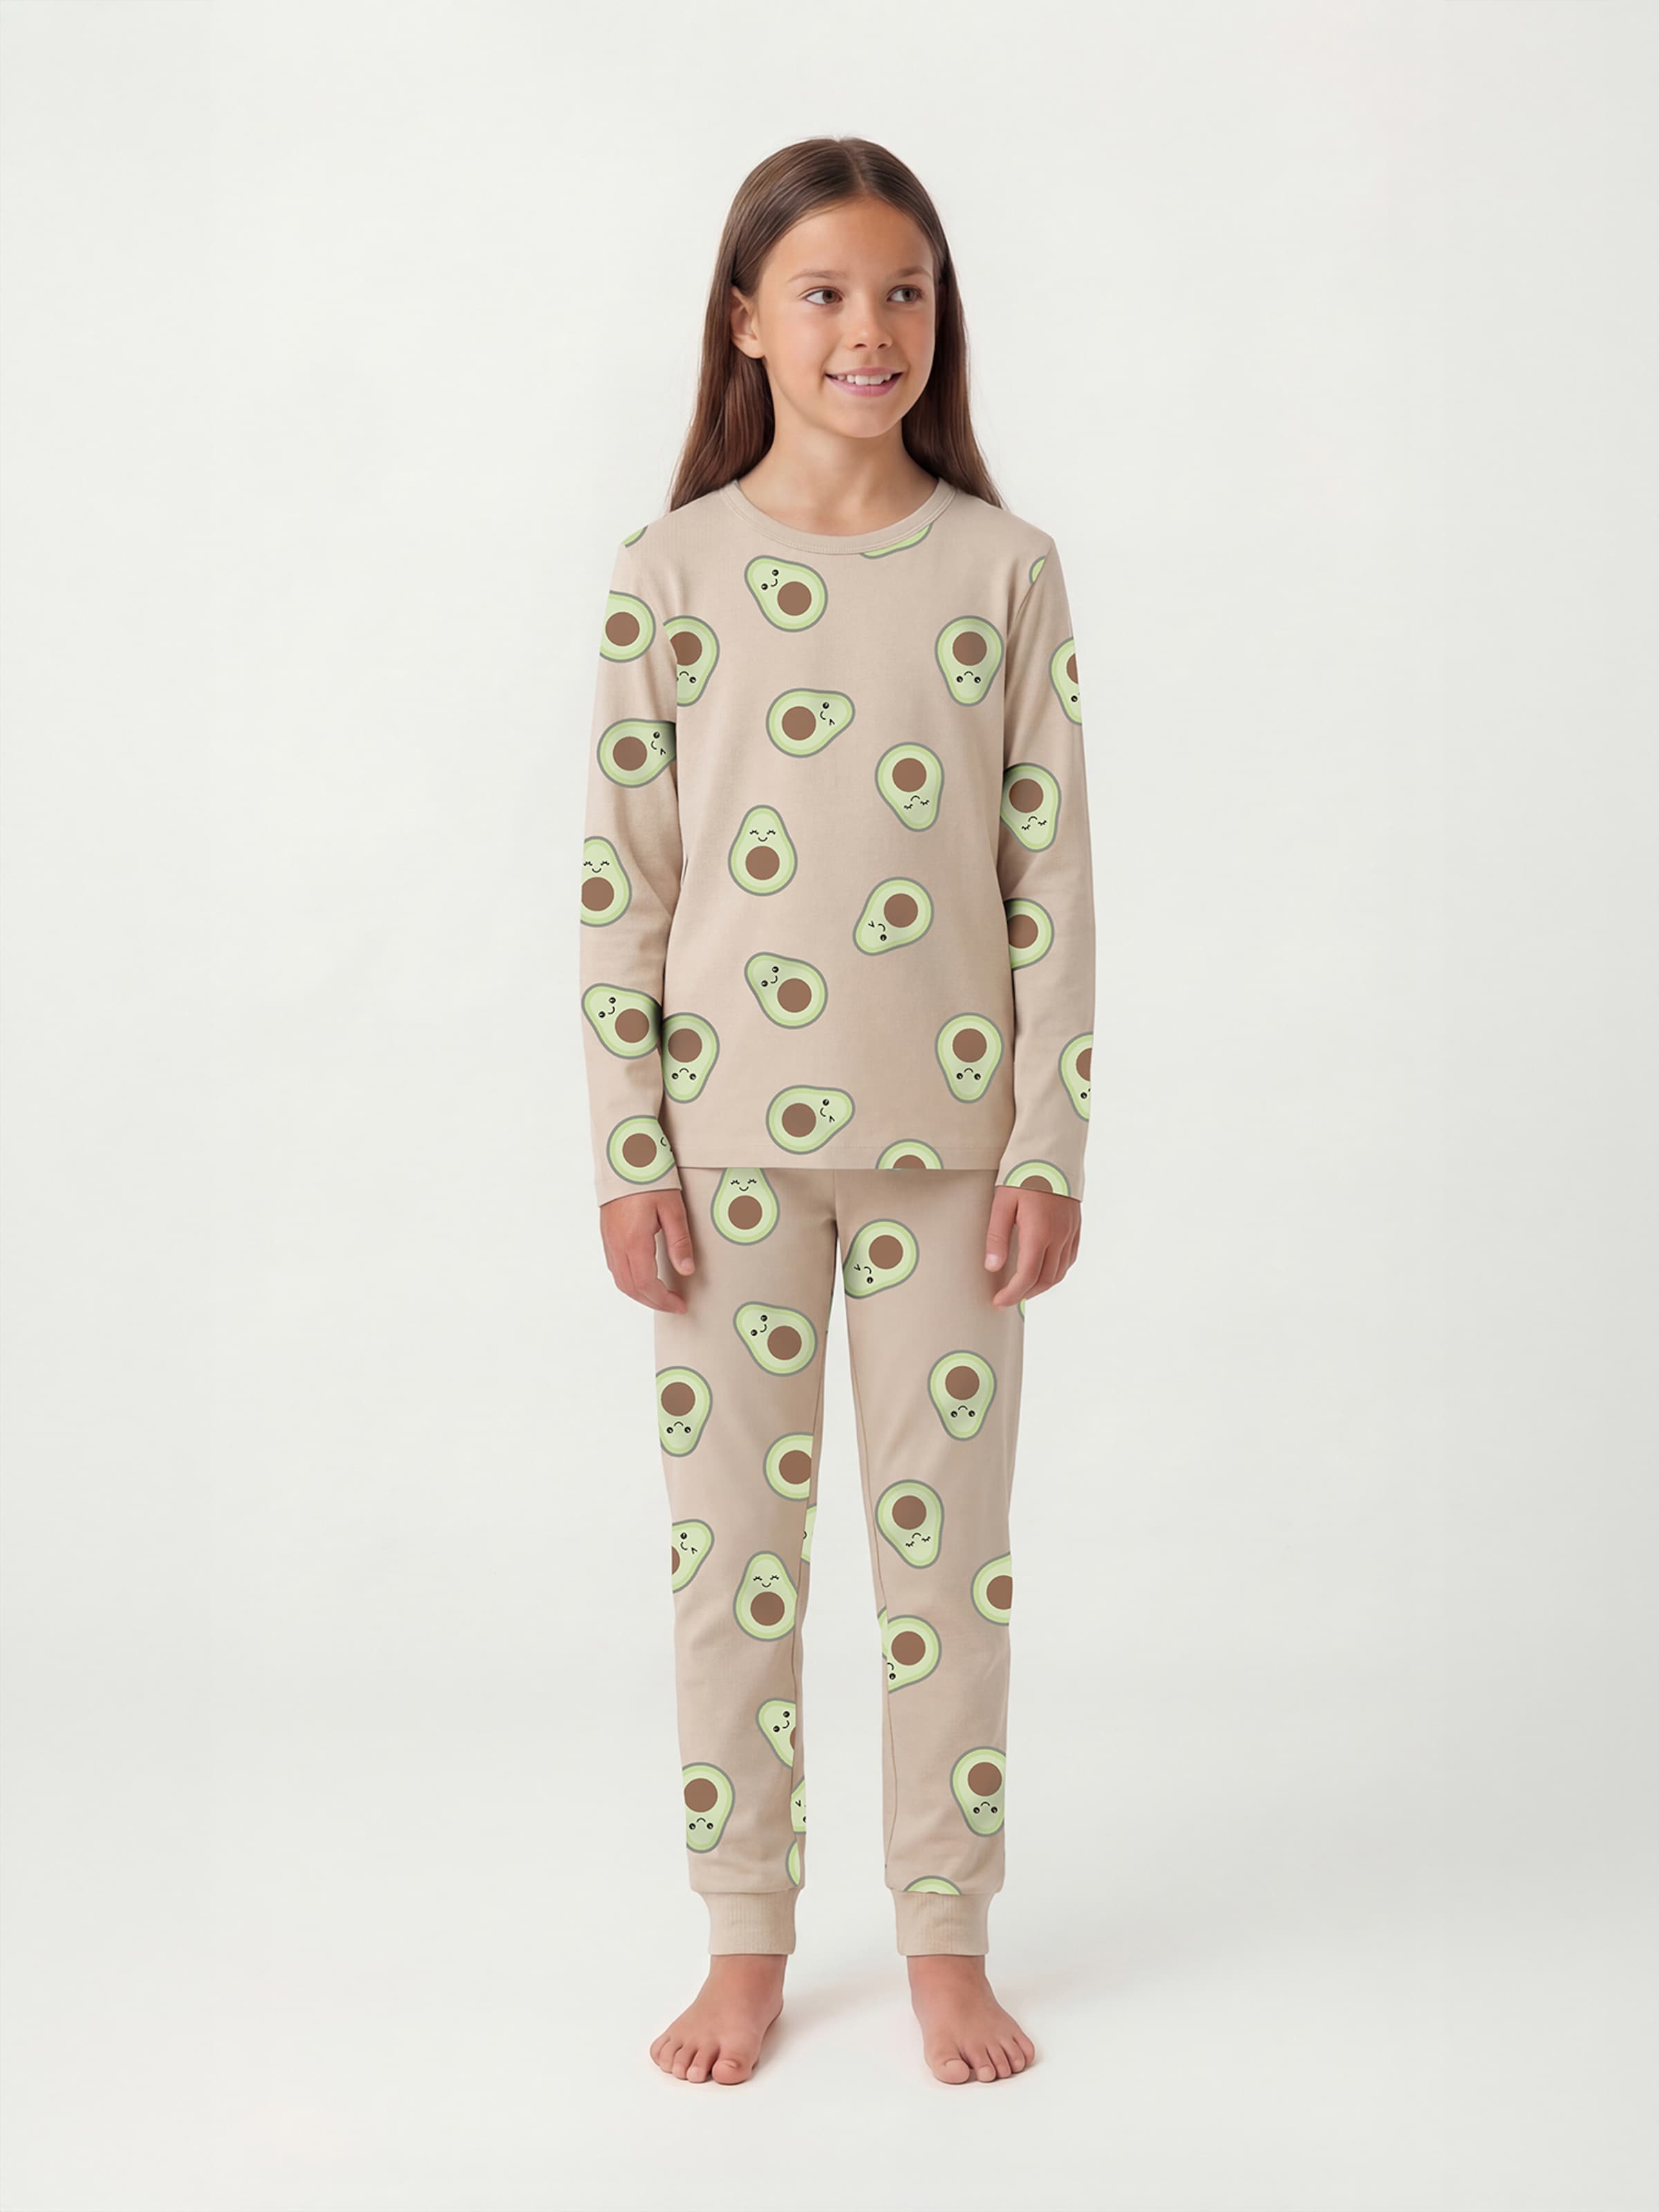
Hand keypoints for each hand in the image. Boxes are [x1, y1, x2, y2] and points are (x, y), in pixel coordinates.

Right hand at [598, 1187, 695, 1312]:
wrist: (624, 1160)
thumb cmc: (648, 1179)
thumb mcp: (672, 1209)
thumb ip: (679, 1242)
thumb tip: (686, 1270)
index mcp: (634, 1242)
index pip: (647, 1285)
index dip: (663, 1300)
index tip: (679, 1305)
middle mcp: (617, 1246)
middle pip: (632, 1288)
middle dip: (654, 1302)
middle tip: (674, 1305)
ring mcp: (609, 1242)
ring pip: (621, 1281)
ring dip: (640, 1294)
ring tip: (660, 1296)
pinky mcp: (607, 1236)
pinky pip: (615, 1269)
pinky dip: (630, 1282)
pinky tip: (643, 1279)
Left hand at [984, 1185, 1080, 1306]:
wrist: (1052, 1153)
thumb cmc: (1023, 1175)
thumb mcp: (1003, 1203)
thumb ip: (997, 1237)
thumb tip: (992, 1268)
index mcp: (1039, 1233)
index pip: (1027, 1276)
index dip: (1012, 1294)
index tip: (999, 1302)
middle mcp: (1059, 1237)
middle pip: (1045, 1279)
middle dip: (1026, 1293)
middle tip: (1008, 1297)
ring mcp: (1071, 1232)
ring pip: (1060, 1272)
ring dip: (1042, 1285)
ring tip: (1024, 1288)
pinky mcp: (1076, 1226)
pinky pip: (1070, 1258)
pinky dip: (1057, 1271)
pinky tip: (1044, 1270)